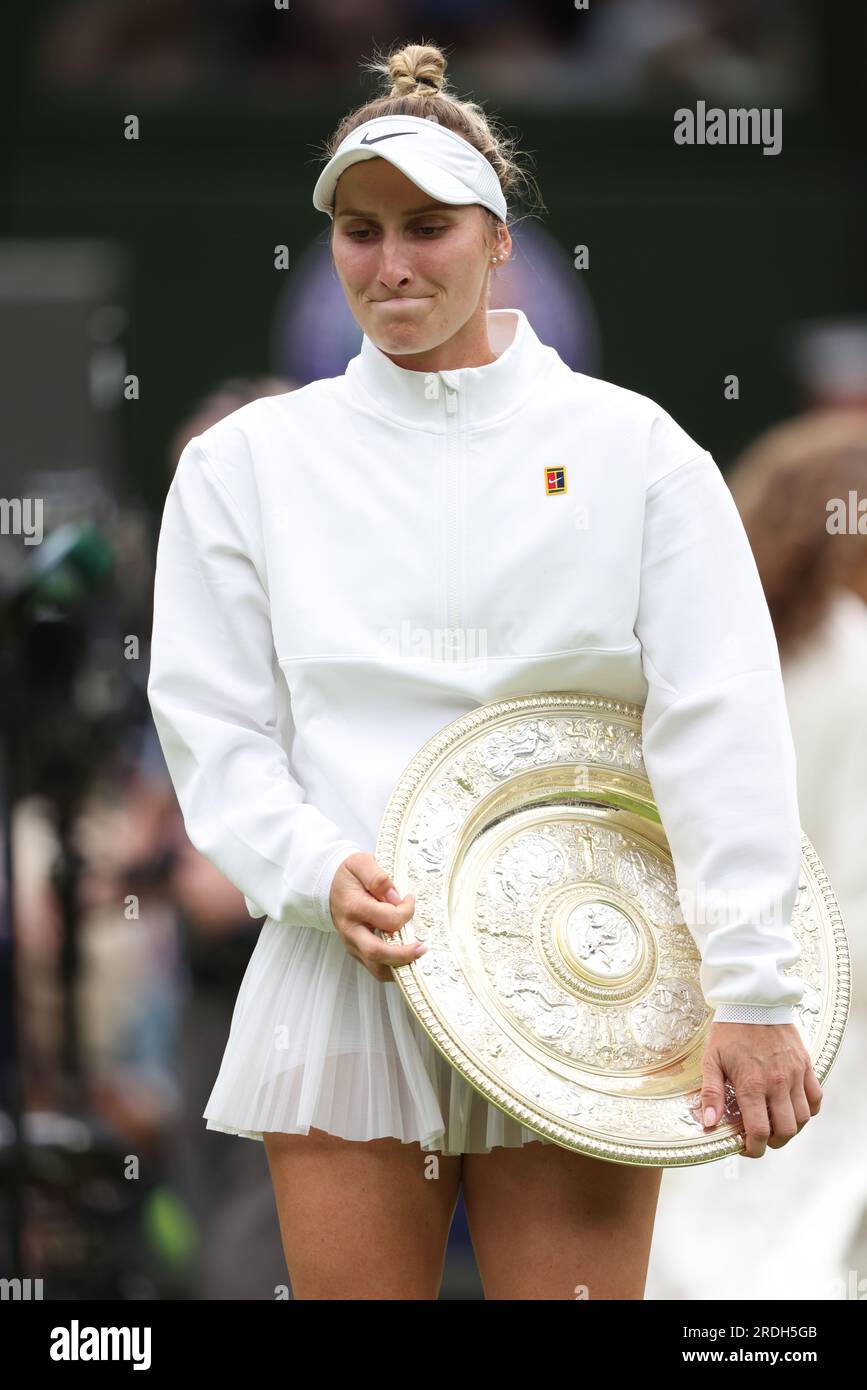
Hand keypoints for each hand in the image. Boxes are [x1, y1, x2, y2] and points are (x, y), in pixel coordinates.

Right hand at [329, 852, 426, 981]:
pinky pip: (375, 967)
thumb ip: (378, 878)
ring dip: (399, 967)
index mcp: (353, 907)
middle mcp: (351, 930)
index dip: (405, 911)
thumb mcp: (361, 863)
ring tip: (417, 957)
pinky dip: (393, 968)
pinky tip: (407, 958)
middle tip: (423, 948)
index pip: (387, 919)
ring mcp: (352, 944)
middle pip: (377, 953)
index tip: (410, 899)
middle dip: (403, 955)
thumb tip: (396, 898)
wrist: (328, 886)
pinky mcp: (356, 951)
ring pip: (376, 968)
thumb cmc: (348, 875)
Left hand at [700, 1022, 822, 1157]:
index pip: (760, 1131)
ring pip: (803, 1118)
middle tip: (760, 1138)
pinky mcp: (806, 1065)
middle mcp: (777, 1083)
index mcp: (752, 1084)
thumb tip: (708, 1122)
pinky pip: (816, 1098)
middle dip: (773, 1142)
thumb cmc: (729, 1029)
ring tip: (775, 1124)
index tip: (746, 1147)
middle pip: (786, 1131)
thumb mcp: (711, 1059)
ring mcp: (795, 1074)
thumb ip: (710, 1093)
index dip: (754, 1148)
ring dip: (791, 1128)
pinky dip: (809, 1110)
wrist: (753, 1000)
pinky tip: (793, 1108)